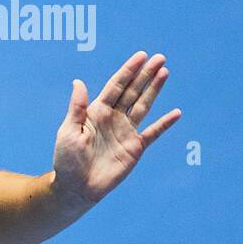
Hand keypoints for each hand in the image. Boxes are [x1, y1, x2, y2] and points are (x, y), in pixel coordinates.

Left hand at [52, 51, 181, 205]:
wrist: (76, 187)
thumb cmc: (66, 159)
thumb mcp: (68, 131)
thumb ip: (77, 108)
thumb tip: (78, 82)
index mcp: (96, 112)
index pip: (115, 86)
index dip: (128, 71)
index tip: (141, 56)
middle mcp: (113, 119)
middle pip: (132, 92)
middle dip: (145, 75)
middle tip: (160, 58)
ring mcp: (125, 132)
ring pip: (143, 106)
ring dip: (154, 90)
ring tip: (165, 72)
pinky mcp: (134, 148)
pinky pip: (153, 133)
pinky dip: (164, 124)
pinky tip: (176, 113)